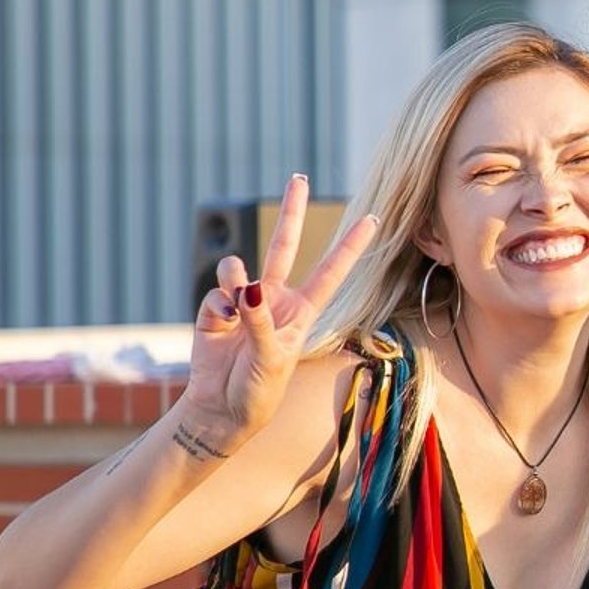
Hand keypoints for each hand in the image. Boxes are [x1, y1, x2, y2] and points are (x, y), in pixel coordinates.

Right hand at [175, 175, 379, 445]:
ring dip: (234, 275)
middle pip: (285, 246)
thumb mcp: (271, 359)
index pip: (332, 271)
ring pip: (239, 265)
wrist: (222, 411)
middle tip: (298, 177)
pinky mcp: (214, 311)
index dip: (351, 245)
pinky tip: (220, 324)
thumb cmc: (258, 391)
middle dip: (291, 212)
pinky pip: (216, 293)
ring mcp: (243, 303)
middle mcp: (274, 300)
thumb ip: (260, 322)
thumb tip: (246, 287)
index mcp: (302, 312)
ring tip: (236, 299)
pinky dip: (217, 306)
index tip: (374, 218)